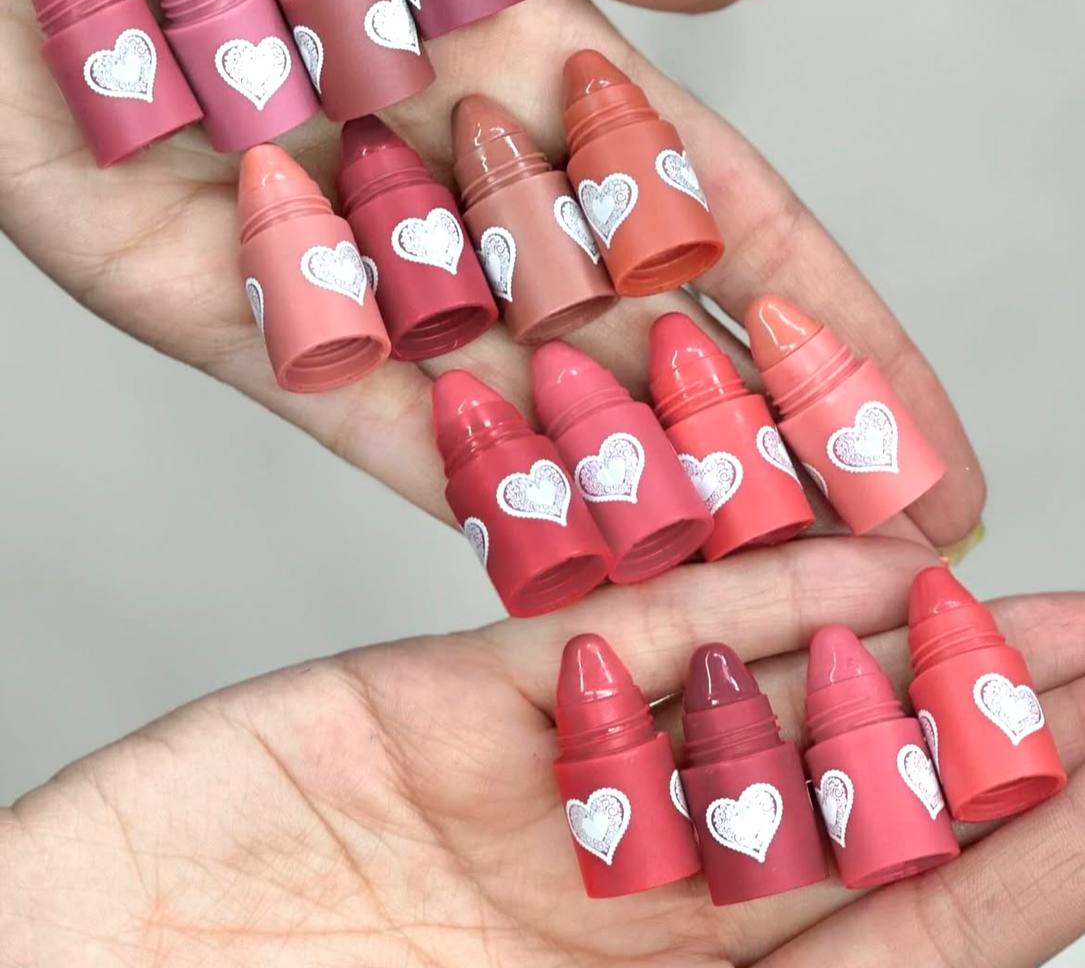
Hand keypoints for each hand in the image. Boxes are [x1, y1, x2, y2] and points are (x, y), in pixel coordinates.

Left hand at [0, 0, 982, 550]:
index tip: (925, 435)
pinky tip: (548, 559)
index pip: (703, 212)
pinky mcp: (182, 281)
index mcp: (504, 48)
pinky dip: (438, 474)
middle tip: (871, 551)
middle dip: (748, 436)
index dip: (827, 327)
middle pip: (620, 328)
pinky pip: (331, 395)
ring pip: (494, 385)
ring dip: (617, 481)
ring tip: (743, 584)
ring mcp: (316, 234)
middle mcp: (427, 164)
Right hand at [1, 542, 1081, 964]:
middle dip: (981, 743)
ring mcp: (540, 802)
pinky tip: (834, 566)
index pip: (893, 951)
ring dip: (878, 657)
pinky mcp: (449, 704)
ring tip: (1012, 607)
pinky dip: (729, 603)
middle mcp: (625, 923)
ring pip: (745, 709)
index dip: (1016, 872)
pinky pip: (617, 643)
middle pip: (845, 817)